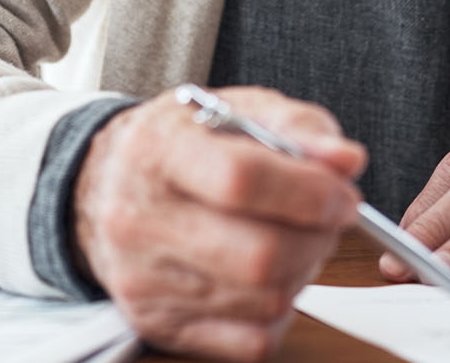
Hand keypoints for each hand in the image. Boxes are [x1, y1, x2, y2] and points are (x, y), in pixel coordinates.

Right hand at [74, 86, 365, 360]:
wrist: (103, 186)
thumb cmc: (179, 145)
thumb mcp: (234, 110)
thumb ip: (297, 127)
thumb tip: (346, 161)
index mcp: (158, 151)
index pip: (240, 180)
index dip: (309, 193)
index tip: (343, 196)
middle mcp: (139, 219)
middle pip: (259, 255)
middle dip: (317, 239)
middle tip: (326, 220)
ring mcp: (143, 279)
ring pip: (264, 300)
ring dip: (302, 273)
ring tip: (293, 240)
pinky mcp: (158, 324)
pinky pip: (252, 341)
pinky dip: (279, 312)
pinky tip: (268, 277)